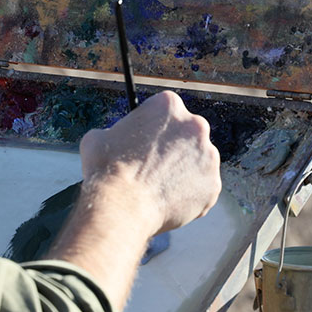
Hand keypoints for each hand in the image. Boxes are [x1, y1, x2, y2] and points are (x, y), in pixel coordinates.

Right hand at [79, 90, 220, 235]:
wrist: (121, 206)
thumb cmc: (106, 169)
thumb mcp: (98, 137)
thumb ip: (114, 132)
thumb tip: (114, 138)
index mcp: (168, 105)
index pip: (165, 111)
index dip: (154, 127)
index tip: (146, 141)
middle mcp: (196, 125)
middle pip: (187, 133)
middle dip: (173, 147)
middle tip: (154, 165)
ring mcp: (208, 156)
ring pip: (197, 162)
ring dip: (183, 171)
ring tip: (158, 188)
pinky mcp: (213, 185)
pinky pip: (202, 189)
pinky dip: (189, 196)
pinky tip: (168, 202)